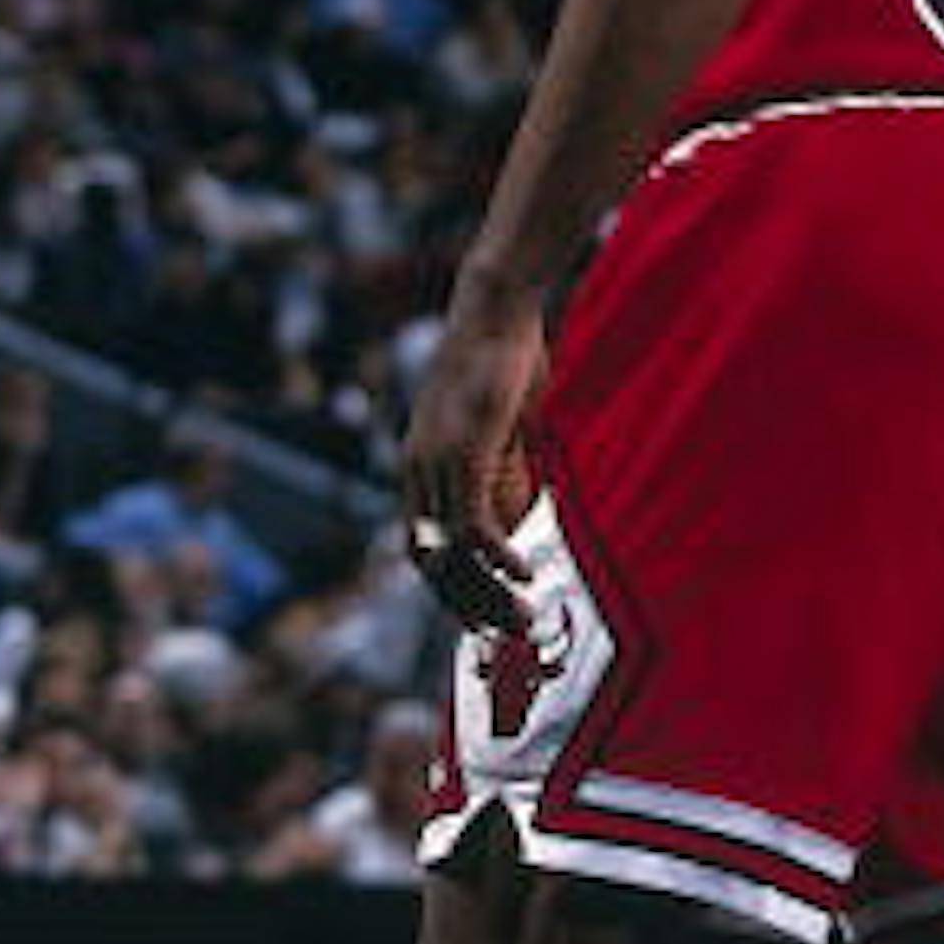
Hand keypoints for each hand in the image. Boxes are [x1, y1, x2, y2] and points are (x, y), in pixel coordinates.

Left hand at [400, 277, 546, 632]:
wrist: (496, 308)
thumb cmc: (504, 360)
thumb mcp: (503, 430)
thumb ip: (505, 475)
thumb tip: (517, 521)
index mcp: (419, 467)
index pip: (422, 549)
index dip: (451, 590)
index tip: (486, 616)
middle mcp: (417, 471)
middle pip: (431, 563)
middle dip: (470, 606)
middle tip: (506, 635)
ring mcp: (436, 464)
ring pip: (451, 554)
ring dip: (487, 593)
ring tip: (524, 617)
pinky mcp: (465, 453)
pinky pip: (473, 524)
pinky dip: (498, 558)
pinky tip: (526, 574)